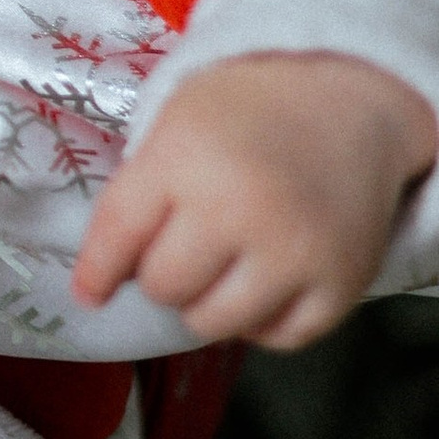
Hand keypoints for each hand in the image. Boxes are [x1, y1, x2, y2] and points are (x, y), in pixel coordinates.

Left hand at [74, 50, 436, 348]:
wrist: (349, 100)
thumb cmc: (247, 110)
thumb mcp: (175, 122)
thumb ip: (137, 192)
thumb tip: (103, 277)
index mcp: (188, 159)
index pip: (119, 235)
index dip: (96, 271)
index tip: (89, 291)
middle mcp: (242, 209)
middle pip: (164, 288)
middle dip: (160, 275)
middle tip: (181, 248)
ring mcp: (296, 252)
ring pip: (213, 324)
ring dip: (207, 303)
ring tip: (221, 266)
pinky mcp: (341, 284)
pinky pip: (276, 339)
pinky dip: (262, 321)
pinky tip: (263, 282)